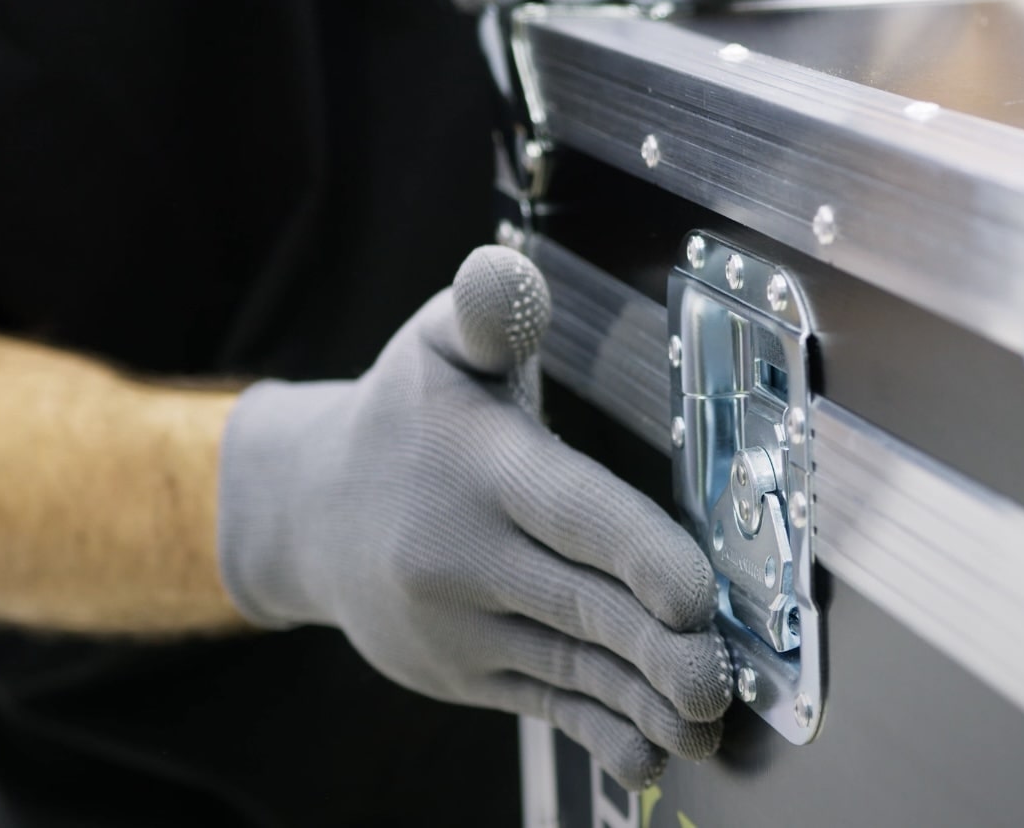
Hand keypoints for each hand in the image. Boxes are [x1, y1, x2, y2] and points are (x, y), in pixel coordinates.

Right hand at [217, 246, 729, 788]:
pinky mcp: (465, 672)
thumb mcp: (433, 347)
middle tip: (719, 675)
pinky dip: (597, 731)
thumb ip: (485, 311)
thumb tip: (506, 270)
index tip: (693, 591)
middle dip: (658, 647)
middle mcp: (465, 557)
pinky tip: (645, 753)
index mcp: (478, 470)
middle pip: (581, 606)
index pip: (570, 513)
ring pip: (569, 669)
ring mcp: (462, 625)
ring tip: (705, 721)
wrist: (304, 513)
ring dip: (643, 700)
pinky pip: (540, 706)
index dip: (639, 554)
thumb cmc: (398, 420)